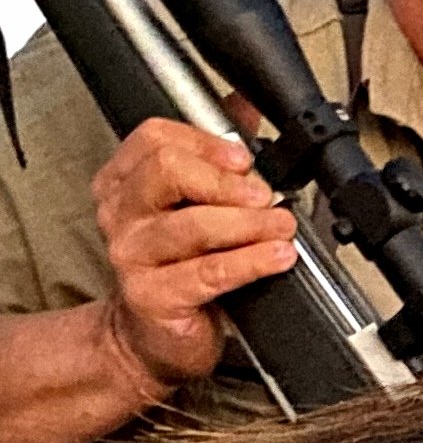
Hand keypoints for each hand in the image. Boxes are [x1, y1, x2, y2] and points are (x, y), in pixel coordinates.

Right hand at [88, 119, 300, 392]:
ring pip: (194, 224)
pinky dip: (251, 261)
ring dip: (250, 223)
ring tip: (282, 226)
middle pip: (169, 172)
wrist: (156, 337)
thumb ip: (218, 156)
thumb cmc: (181, 268)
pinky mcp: (152, 295)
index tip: (246, 158)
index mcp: (125, 182)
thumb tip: (244, 105)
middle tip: (266, 195)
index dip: (206, 142)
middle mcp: (120, 214)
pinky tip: (277, 257)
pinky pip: (209, 272)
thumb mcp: (197, 207)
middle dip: (228, 180)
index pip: (155, 139)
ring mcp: (132, 255)